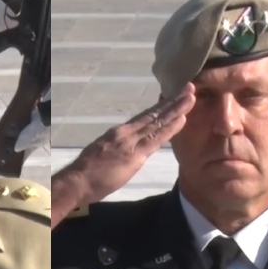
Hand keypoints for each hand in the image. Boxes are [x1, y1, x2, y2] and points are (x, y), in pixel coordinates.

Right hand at [65, 83, 195, 204]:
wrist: (77, 181)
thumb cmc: (87, 172)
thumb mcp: (105, 153)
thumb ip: (120, 148)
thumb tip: (130, 148)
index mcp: (119, 132)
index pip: (145, 117)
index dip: (161, 106)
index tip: (175, 96)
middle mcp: (126, 132)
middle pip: (154, 114)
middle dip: (173, 101)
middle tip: (190, 87)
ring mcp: (130, 142)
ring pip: (158, 122)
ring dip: (176, 109)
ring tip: (191, 96)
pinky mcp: (133, 155)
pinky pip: (156, 139)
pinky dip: (170, 127)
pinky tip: (182, 118)